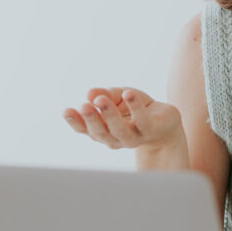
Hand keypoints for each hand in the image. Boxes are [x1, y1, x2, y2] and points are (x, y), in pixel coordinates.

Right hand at [63, 87, 184, 152]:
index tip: (66, 110)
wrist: (165, 122)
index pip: (85, 129)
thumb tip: (91, 93)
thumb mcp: (117, 97)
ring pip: (120, 130)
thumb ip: (105, 94)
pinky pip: (142, 120)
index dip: (75, 121)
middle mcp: (116, 137)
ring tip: (102, 100)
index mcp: (103, 130)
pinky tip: (129, 94)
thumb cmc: (135, 109)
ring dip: (110, 115)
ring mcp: (134, 136)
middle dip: (91, 119)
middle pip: (100, 132)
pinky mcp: (151, 130)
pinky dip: (135, 107)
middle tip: (84, 106)